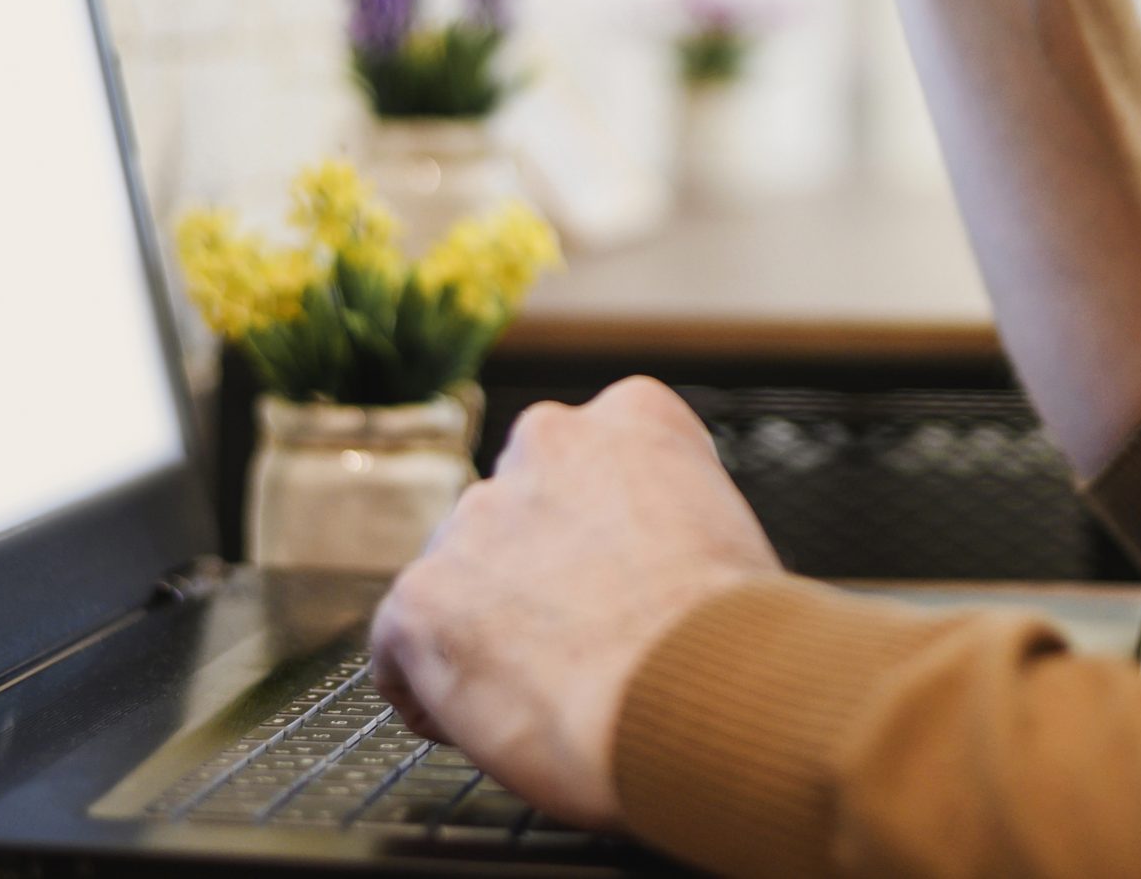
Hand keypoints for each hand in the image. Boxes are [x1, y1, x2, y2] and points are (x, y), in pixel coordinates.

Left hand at [368, 378, 780, 829]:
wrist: (700, 696)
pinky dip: (434, 691)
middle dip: (535, 574)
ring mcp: (474, 517)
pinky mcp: (420, 598)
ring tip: (545, 697)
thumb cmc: (737, 641)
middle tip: (579, 644)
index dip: (604, 534)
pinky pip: (402, 650)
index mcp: (633, 417)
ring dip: (487, 629)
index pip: (592, 461)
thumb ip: (669, 529)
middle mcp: (545, 441)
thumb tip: (649, 579)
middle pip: (518, 513)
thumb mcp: (730, 537)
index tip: (618, 583)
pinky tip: (487, 723)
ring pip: (462, 578)